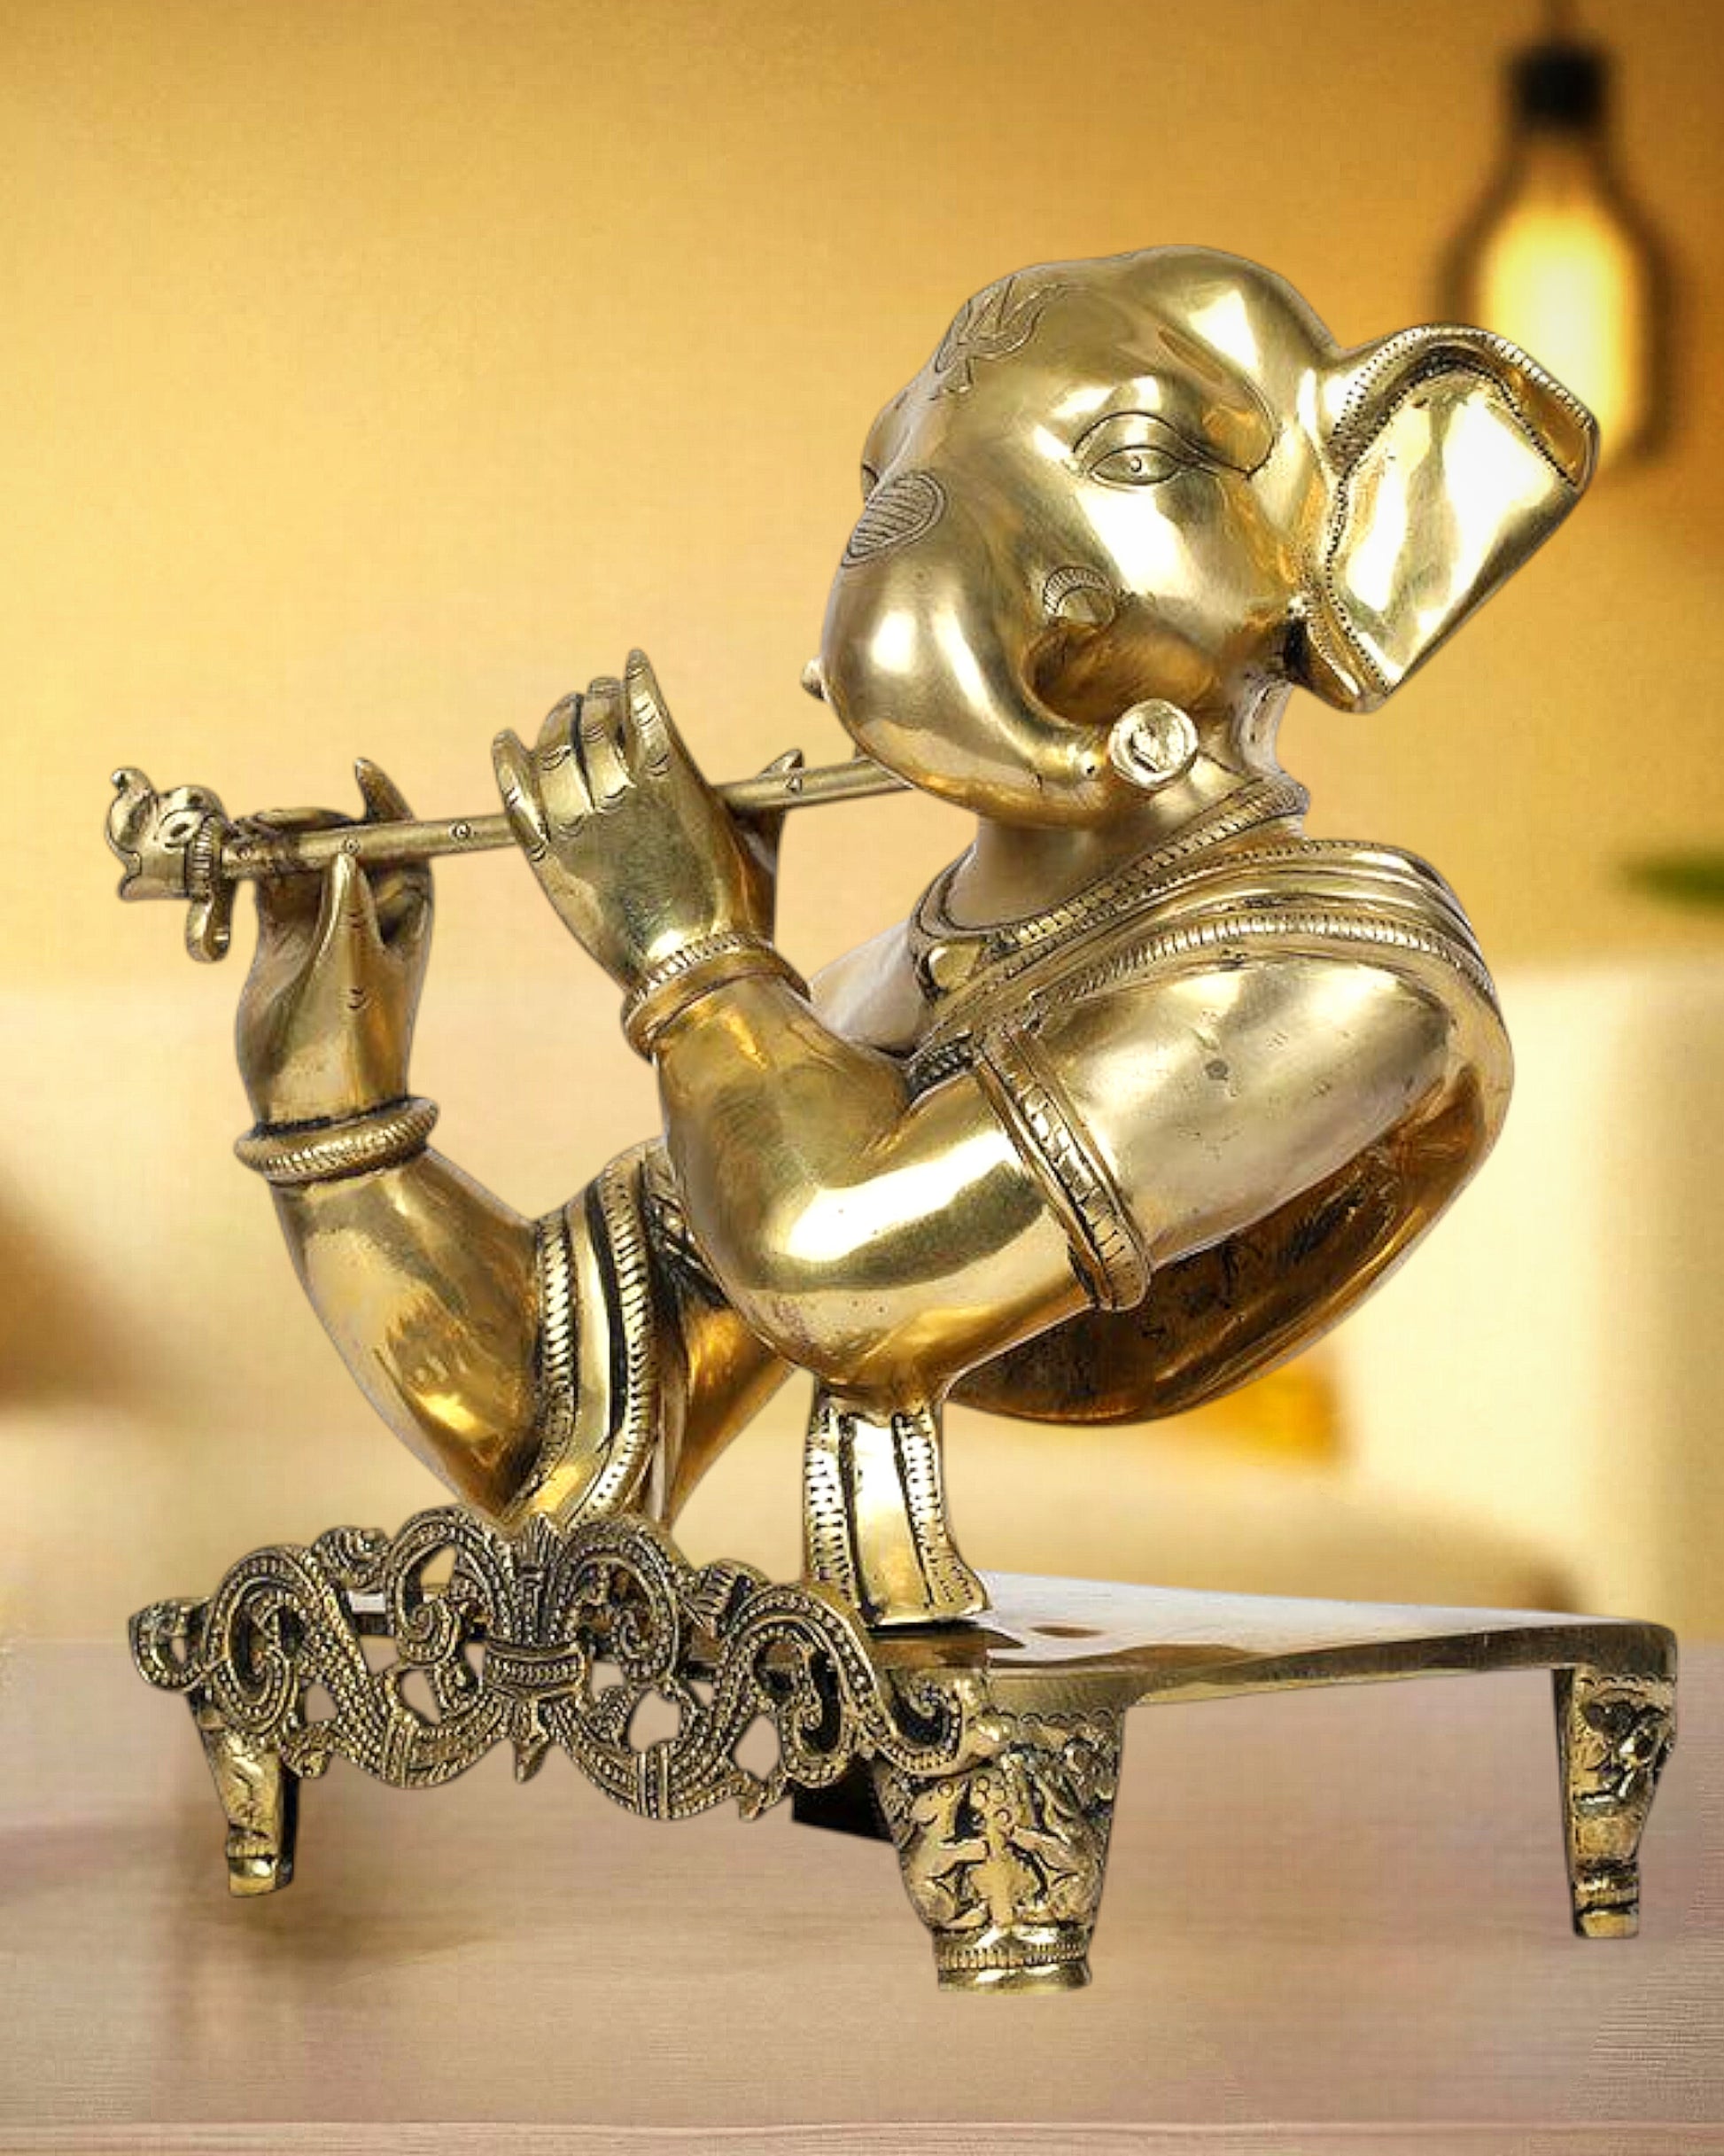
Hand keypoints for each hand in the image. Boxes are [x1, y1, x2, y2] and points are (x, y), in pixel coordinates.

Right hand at [235, 762, 432, 1126]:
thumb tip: (345, 850)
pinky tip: (226, 862)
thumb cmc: (350, 1039)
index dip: (385, 803)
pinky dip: (245, 870)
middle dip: (310, 823)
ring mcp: (323, 923)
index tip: (360, 769)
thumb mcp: (354, 966)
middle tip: (272, 823)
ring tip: (242, 838)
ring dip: (271, 844)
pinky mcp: (281, 939)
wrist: (312, 1104)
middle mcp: (369, 912)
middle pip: (342, 841)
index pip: (404, 842)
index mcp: (408, 913)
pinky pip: (264, 886)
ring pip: (299, 861)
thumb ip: (349, 906)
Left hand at [491, 649, 786, 994]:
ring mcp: (580, 827)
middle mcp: (622, 793)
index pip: (642, 702)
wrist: (694, 974)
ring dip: (556, 722)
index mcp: (673, 779)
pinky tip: (506, 742)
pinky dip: (507, 763)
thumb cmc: (739, 912)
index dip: (633, 676)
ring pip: (553, 751)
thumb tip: (792, 758)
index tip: (630, 665)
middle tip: (595, 695)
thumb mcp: (759, 847)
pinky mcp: (549, 861)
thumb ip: (767, 794)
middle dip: (595, 699)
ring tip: (561, 713)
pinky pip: (516, 798)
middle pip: (595, 721)